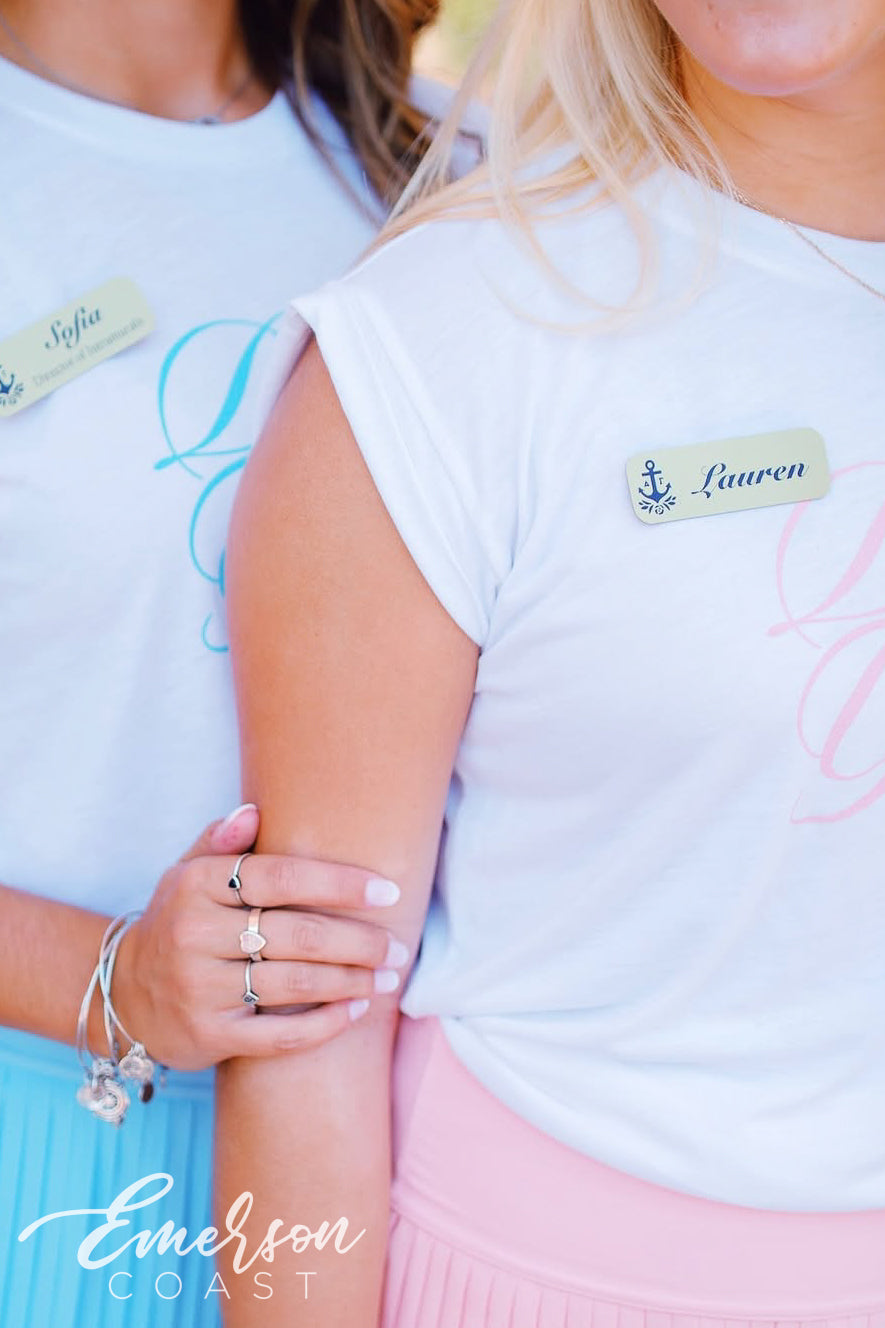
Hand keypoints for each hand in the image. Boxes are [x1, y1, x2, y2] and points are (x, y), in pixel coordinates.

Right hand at [110, 804, 406, 1070]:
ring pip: (296, 983)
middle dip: (359, 940)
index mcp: (196, 886)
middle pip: (298, 934)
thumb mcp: (188, 874)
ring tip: (388, 976)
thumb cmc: (178, 922)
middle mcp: (195, 935)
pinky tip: (357, 1009)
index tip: (387, 891)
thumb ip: (222, 841)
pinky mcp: (209, 1036)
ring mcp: (200, 988)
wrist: (124, 994)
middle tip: (397, 945)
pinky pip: (280, 1034)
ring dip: (352, 981)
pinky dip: (326, 1023)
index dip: (339, 883)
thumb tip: (254, 810)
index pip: (281, 877)